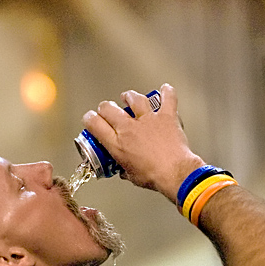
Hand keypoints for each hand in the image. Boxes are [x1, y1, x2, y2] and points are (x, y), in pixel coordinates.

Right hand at [82, 83, 204, 202]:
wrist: (175, 173)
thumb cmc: (154, 176)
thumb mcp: (131, 176)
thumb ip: (125, 170)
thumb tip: (124, 170)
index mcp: (118, 144)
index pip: (95, 124)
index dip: (89, 119)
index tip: (90, 119)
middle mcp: (129, 128)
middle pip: (109, 108)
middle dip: (105, 107)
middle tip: (106, 109)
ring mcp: (147, 120)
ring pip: (134, 99)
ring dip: (129, 96)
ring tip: (127, 96)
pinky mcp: (165, 117)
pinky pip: (167, 99)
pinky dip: (166, 93)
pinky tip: (165, 89)